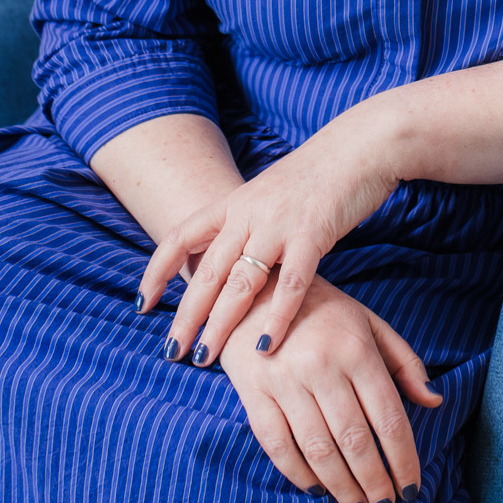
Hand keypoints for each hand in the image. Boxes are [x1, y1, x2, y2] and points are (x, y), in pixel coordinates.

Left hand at [137, 98, 398, 367]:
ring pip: (240, 283)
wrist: (360, 145)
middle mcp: (248, 213)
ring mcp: (278, 224)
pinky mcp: (313, 234)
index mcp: (233, 202)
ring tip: (205, 357)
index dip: (156, 272)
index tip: (142, 305)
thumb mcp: (269, 194)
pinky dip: (276, 318)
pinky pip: (290, 284)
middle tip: (171, 352)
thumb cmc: (319, 175)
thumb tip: (228, 260)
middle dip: (185, 315)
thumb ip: (246, 224)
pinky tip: (264, 347)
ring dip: (220, 324)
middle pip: (206, 271)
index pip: (179, 237)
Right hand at [219, 277, 440, 502]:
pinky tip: (316, 489)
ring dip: (342, 487)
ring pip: (318, 449)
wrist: (256, 289)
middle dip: (375, 482)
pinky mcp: (254, 393)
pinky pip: (278, 444)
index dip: (403, 459)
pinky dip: (298, 473)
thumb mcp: (369, 324)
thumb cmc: (323, 311)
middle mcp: (322, 367)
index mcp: (356, 350)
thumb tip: (434, 401)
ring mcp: (285, 381)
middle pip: (355, 440)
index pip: (388, 418)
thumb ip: (404, 362)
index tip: (412, 488)